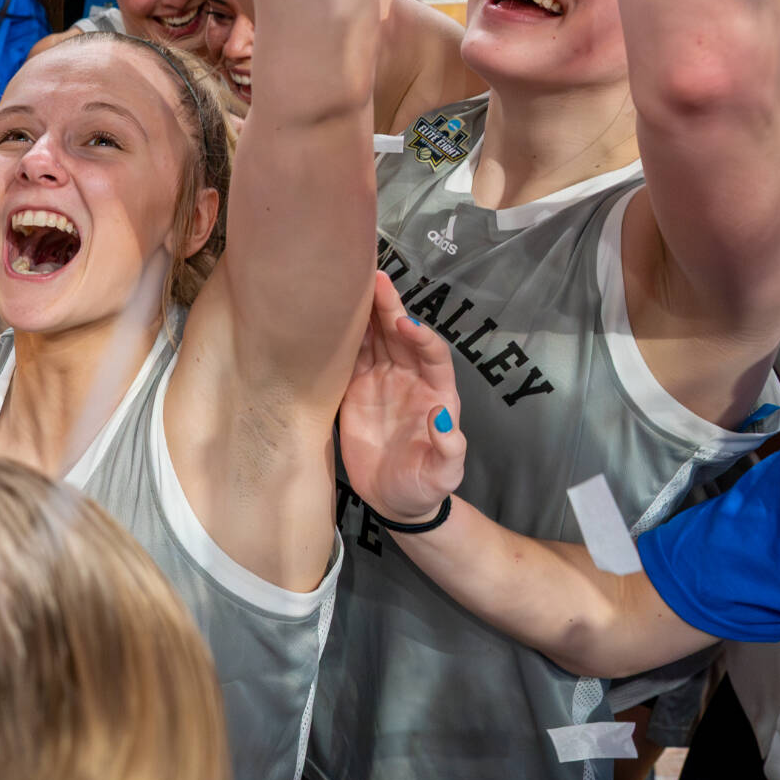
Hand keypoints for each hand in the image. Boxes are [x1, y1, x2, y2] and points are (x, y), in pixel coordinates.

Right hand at [336, 270, 466, 523]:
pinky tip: (329, 316)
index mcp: (437, 392)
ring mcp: (381, 381)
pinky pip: (350, 357)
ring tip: (350, 284)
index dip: (421, 337)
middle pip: (400, 335)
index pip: (432, 354)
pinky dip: (341, 337)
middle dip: (389, 307)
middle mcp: (410, 378)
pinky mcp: (355, 390)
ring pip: (374, 339)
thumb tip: (443, 417)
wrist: (394, 501)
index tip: (404, 324)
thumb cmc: (425, 487)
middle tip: (375, 279)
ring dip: (364, 313)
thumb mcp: (443, 474)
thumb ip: (449, 449)